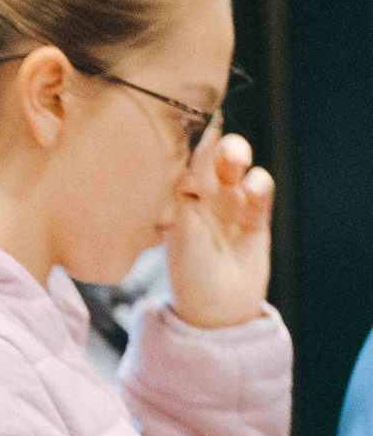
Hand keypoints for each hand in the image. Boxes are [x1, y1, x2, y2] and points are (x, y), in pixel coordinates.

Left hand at [166, 132, 273, 329]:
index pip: (183, 159)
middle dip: (220, 143)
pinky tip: (252, 193)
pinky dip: (259, 184)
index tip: (195, 127)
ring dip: (239, 156)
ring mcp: (230, 203)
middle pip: (214, 153)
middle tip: (219, 150)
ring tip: (235, 166)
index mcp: (175, 198)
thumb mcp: (180, 231)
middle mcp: (202, 196)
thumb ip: (184, 196)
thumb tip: (187, 162)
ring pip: (239, 165)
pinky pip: (261, 187)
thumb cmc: (189, 272)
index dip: (191, 141)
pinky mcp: (256, 215)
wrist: (217, 308)